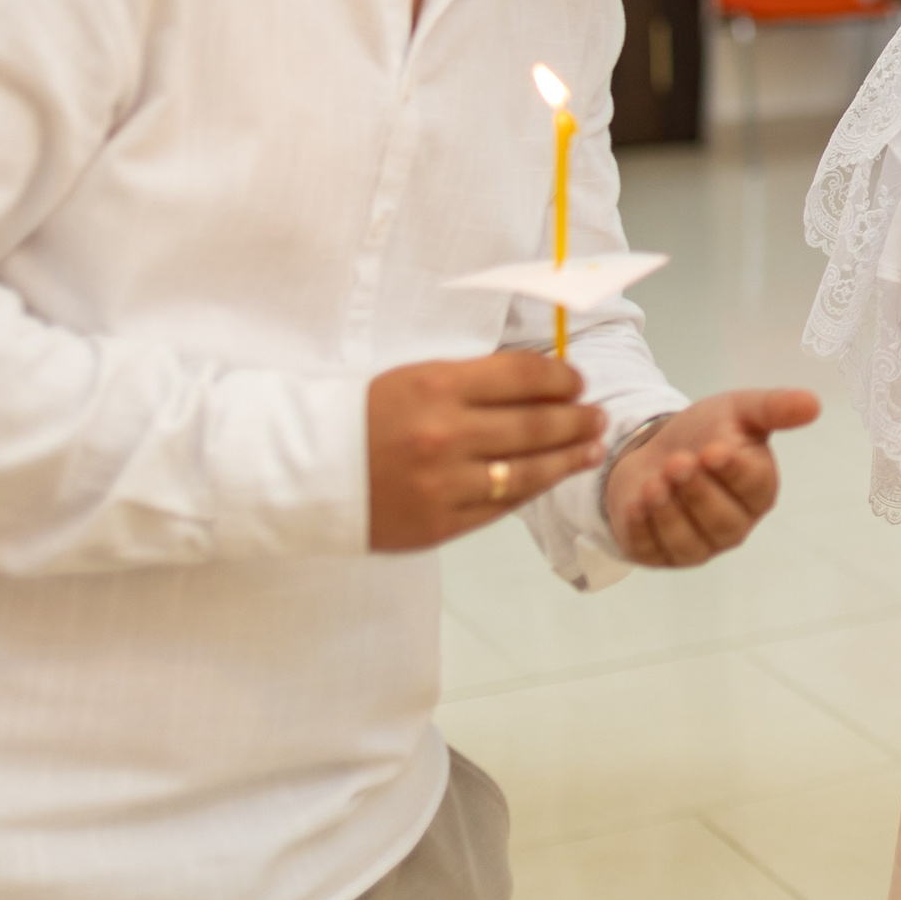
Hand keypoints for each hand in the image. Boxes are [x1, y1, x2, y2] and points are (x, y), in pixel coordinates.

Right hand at [369, 353, 605, 550]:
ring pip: (528, 471)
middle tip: (597, 414)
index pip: (523, 376)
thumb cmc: (364, 416)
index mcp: (437, 386)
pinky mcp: (440, 524)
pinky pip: (503, 506)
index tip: (576, 381)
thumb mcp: (415, 378)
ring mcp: (444, 484)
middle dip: (576, 419)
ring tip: (592, 446)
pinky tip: (553, 476)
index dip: (561, 378)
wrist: (303, 469)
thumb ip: (476, 381)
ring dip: (569, 457)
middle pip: (535, 425)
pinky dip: (533, 488)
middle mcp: (444, 434)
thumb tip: (542, 380)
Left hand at [605, 388, 820, 566]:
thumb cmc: (705, 433)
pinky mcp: (661, 555)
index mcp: (758, 491)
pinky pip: (654, 552)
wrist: (654, 448)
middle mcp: (734, 525)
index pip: (752, 488)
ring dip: (669, 513)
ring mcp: (698, 546)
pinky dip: (644, 529)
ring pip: (688, 542)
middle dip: (696, 492)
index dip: (732, 471)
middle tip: (676, 462)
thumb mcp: (738, 411)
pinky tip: (636, 504)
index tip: (713, 450)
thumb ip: (774, 407)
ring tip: (653, 483)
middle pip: (721, 521)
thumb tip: (813, 403)